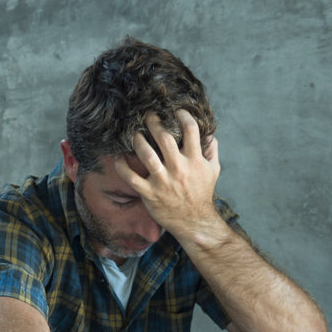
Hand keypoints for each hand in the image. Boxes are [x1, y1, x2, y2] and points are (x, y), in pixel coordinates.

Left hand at [113, 109, 221, 236]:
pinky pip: (130, 177)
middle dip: (154, 122)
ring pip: (146, 154)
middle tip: (147, 115)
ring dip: (137, 140)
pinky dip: (121, 165)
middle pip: (164, 138)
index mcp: (194, 160)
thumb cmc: (202, 193)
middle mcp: (178, 168)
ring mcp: (162, 181)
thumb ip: (212, 150)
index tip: (175, 111)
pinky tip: (118, 156)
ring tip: (134, 133)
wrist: (194, 221)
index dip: (182, 116)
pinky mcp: (149, 193)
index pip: (190, 130)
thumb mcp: (213, 170)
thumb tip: (209, 133)